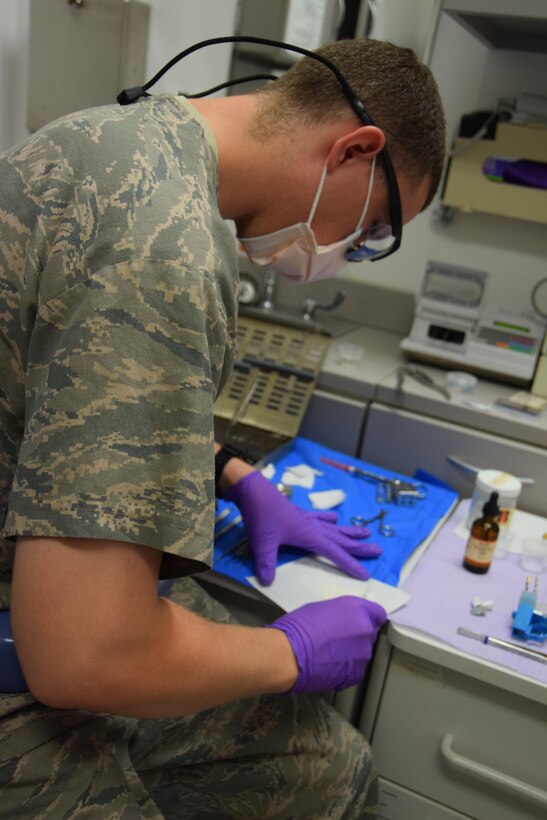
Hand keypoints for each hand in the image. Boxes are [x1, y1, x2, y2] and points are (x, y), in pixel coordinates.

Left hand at [224, 471, 381, 584]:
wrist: (254, 491)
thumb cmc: (261, 516)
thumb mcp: (262, 543)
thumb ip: (266, 563)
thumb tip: (268, 582)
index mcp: (310, 535)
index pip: (335, 552)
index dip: (350, 564)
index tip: (365, 574)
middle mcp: (313, 527)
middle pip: (341, 539)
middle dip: (359, 546)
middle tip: (378, 550)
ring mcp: (307, 519)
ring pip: (334, 528)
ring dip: (349, 531)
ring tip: (366, 532)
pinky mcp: (299, 514)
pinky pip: (319, 518)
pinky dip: (328, 519)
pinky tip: (335, 517)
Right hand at [267, 596, 386, 692]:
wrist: (289, 655)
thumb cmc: (298, 627)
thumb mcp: (320, 609)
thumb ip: (339, 615)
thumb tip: (341, 622)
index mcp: (357, 610)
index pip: (377, 613)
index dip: (368, 617)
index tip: (359, 622)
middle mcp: (365, 631)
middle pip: (368, 634)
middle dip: (356, 636)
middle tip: (336, 639)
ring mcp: (362, 655)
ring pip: (361, 653)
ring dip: (350, 653)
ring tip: (328, 655)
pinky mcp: (355, 675)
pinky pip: (354, 669)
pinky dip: (344, 668)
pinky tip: (327, 666)